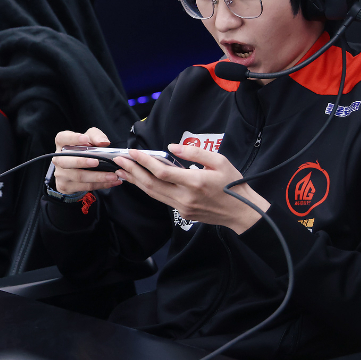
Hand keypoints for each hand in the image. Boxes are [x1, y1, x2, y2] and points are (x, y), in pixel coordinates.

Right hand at [51, 127, 121, 194]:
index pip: (62, 138)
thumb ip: (96, 136)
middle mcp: (58, 159)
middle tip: (97, 162)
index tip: (85, 139)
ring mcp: (61, 174)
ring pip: (79, 176)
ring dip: (97, 177)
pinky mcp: (66, 186)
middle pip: (67, 161)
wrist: (75, 170)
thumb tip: (103, 142)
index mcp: (62, 144)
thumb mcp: (89, 139)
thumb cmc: (82, 151)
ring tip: (112, 176)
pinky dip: (100, 184)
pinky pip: (85, 186)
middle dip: (82, 162)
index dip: (73, 138)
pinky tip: (111, 182)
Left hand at [112, 143, 269, 234]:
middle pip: (151, 184)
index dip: (144, 161)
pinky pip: (160, 199)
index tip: (132, 152)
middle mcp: (185, 197)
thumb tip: (171, 147)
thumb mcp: (219, 161)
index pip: (162, 171)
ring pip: (152, 193)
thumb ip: (194, 153)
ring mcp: (182, 207)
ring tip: (122, 170)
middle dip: (132, 171)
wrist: (241, 211)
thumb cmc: (233, 184)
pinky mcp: (182, 212)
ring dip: (135, 181)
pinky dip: (147, 189)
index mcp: (195, 182)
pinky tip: (139, 181)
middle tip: (119, 160)